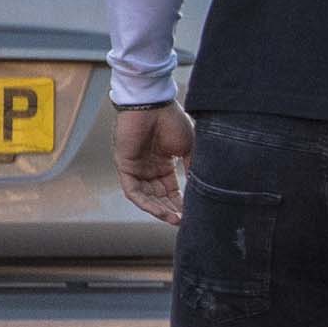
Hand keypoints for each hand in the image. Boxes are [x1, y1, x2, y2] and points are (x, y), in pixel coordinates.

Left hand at [114, 105, 194, 226]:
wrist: (152, 104)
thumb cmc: (171, 120)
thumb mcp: (189, 147)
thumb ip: (193, 167)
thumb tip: (202, 187)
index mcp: (163, 163)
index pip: (172, 190)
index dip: (182, 202)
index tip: (195, 214)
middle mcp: (149, 168)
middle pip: (159, 197)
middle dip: (171, 210)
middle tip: (185, 221)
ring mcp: (136, 168)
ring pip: (146, 197)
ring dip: (159, 210)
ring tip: (175, 219)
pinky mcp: (125, 166)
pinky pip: (133, 191)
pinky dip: (146, 203)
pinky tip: (160, 211)